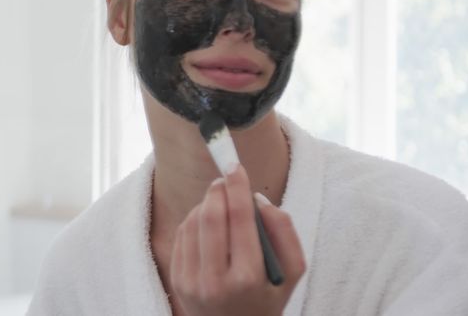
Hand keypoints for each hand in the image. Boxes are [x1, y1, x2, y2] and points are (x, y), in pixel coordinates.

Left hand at [169, 164, 305, 315]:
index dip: (238, 186)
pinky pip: (181, 236)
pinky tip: (207, 222)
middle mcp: (215, 281)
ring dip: (205, 204)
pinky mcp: (176, 280)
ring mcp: (191, 282)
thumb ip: (284, 233)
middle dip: (218, 190)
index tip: (236, 166)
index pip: (240, 218)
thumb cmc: (266, 300)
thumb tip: (258, 200)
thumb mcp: (291, 273)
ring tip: (220, 204)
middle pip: (210, 216)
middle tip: (226, 178)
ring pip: (192, 223)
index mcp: (248, 278)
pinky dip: (193, 220)